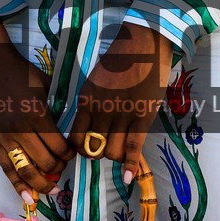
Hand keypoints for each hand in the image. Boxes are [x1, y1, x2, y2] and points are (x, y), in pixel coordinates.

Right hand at [0, 4, 71, 203]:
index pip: (59, 146)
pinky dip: (17, 185)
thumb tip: (69, 130)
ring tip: (51, 191)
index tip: (72, 153)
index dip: (70, 154)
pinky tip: (28, 197)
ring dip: (41, 184)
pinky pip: (6, 169)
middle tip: (63, 166)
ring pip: (25, 170)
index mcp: (37, 114)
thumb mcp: (46, 86)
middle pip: (45, 161)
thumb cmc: (21, 73)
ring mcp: (4, 137)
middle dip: (58, 168)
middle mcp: (20, 129)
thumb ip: (57, 109)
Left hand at [67, 24, 174, 176]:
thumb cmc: (119, 60)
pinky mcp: (142, 116)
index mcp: (85, 102)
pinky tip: (128, 177)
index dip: (81, 150)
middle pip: (94, 149)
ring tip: (121, 151)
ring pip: (113, 152)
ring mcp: (122, 115)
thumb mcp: (94, 82)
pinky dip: (130, 166)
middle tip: (106, 149)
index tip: (88, 149)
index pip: (75, 139)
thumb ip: (90, 105)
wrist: (144, 43)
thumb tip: (90, 128)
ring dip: (116, 157)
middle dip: (99, 154)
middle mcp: (100, 111)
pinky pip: (133, 147)